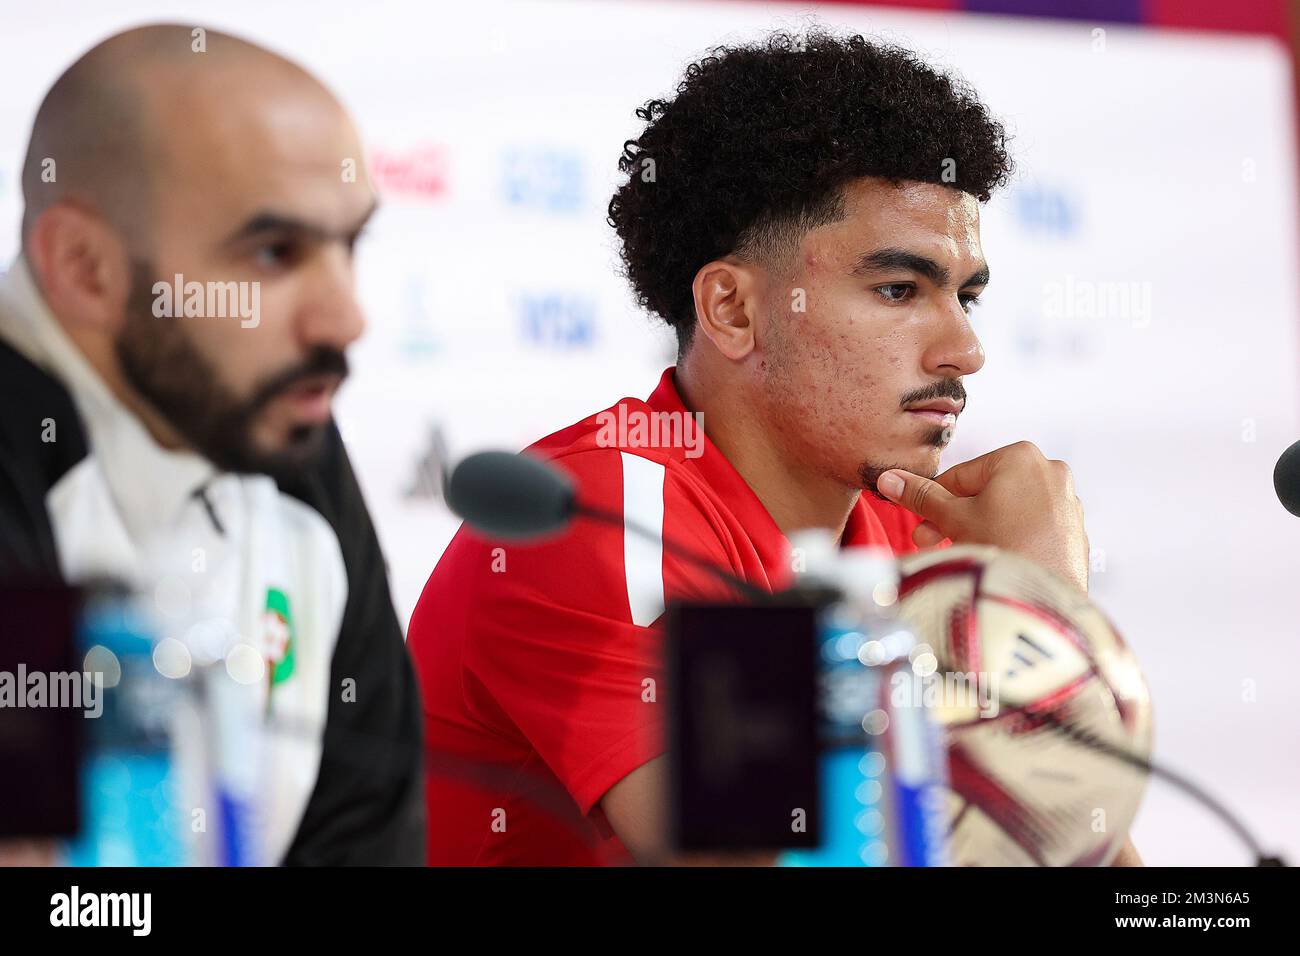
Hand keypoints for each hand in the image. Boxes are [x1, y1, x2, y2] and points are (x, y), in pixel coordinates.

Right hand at [876, 441, 1089, 591]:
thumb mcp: (952, 518)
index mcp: (1021, 455)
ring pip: (1008, 509)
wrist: (1043, 599)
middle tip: (929, 541)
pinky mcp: (1073, 529)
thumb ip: (920, 496)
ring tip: (962, 552)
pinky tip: (995, 558)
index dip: (933, 501)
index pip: (960, 475)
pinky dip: (1009, 537)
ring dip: (980, 528)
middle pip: (986, 492)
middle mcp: (1050, 470)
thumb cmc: (1002, 548)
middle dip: (954, 518)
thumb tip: (889, 479)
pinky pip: (1030, 526)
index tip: (919, 521)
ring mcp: (1066, 500)